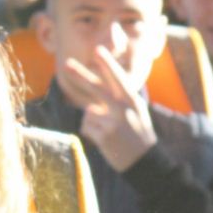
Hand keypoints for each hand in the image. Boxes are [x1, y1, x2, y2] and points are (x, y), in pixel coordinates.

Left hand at [60, 47, 157, 171]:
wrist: (146, 162)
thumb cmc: (139, 134)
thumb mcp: (137, 112)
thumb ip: (119, 102)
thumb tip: (91, 101)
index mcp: (133, 100)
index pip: (118, 78)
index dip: (107, 64)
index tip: (98, 50)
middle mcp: (124, 109)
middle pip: (98, 88)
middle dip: (81, 75)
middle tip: (66, 63)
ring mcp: (114, 122)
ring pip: (89, 113)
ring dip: (94, 122)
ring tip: (110, 132)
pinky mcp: (105, 136)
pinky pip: (86, 127)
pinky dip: (91, 133)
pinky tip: (106, 140)